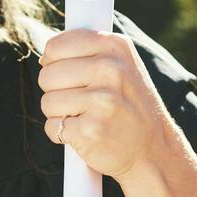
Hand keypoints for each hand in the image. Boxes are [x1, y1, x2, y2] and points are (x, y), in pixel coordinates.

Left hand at [37, 28, 175, 180]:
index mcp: (114, 46)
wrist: (153, 149)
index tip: (71, 76)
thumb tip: (44, 58)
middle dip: (57, 92)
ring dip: (59, 114)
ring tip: (87, 118)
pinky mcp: (90, 130)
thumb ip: (87, 53)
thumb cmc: (128, 105)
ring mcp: (101, 100)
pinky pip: (51, 127)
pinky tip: (86, 134)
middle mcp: (110, 69)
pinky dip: (63, 135)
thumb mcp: (121, 65)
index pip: (54, 47)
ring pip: (47, 102)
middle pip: (46, 75)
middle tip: (83, 102)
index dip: (53, 64)